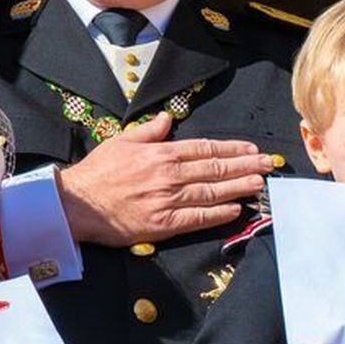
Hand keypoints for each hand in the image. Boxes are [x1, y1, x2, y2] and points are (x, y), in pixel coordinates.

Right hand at [55, 113, 274, 245]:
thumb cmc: (97, 172)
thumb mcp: (122, 141)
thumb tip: (167, 119)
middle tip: (267, 165)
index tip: (250, 148)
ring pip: (212, 192)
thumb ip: (149, 131)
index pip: (205, 148)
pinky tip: (236, 210)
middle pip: (215, 168)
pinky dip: (219, 214)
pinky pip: (198, 218)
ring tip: (259, 184)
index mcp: (161, 153)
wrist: (77, 204)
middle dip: (245, 166)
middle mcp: (169, 175)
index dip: (231, 148)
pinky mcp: (163, 224)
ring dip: (239, 187)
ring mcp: (168, 200)